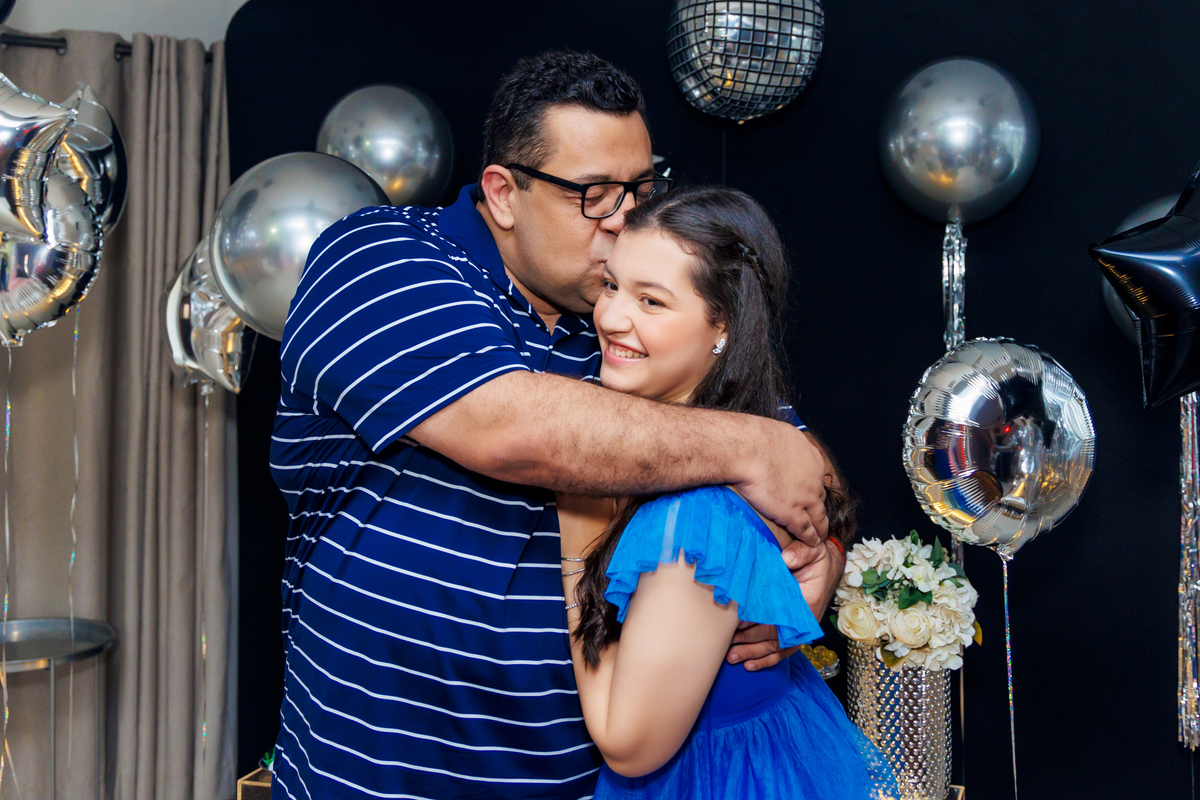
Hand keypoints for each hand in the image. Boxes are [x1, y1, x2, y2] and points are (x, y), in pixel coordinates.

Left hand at [725, 538, 845, 670]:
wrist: (828, 567)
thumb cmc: (817, 560)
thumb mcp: (812, 551)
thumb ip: (799, 553)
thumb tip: (785, 558)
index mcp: (807, 602)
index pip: (780, 617)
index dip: (758, 623)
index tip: (737, 625)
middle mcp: (804, 621)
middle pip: (775, 637)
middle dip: (751, 644)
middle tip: (729, 648)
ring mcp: (800, 629)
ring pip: (777, 647)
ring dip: (755, 654)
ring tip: (734, 658)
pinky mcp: (796, 631)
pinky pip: (782, 650)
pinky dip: (767, 659)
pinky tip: (751, 665)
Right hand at [734, 420, 827, 544]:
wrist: (747, 449)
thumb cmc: (757, 436)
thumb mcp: (780, 434)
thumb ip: (785, 444)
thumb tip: (778, 443)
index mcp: (811, 459)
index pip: (815, 477)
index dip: (811, 486)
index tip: (807, 492)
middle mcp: (813, 479)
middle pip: (819, 497)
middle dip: (816, 506)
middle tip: (815, 515)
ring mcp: (805, 498)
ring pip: (818, 517)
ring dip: (820, 527)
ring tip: (819, 535)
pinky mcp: (792, 513)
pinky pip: (806, 529)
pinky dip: (810, 538)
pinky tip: (811, 543)